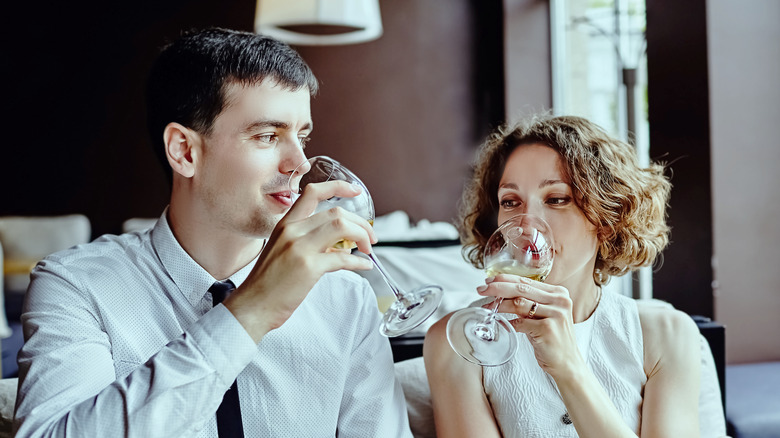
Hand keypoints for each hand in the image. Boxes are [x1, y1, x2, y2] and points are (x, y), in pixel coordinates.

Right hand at [224, 180, 375, 341]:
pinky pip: (343, 258)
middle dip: (360, 223)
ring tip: (367, 249)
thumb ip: (311, 243)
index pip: (312, 192)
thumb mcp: (285, 252)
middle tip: (370, 237)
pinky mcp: (308, 267)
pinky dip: (359, 261)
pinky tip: (364, 266)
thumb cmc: (269, 283)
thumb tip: (343, 247)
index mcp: (286, 224)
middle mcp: (292, 230)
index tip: (356, 191)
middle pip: (336, 212)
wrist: (253, 305)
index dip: (338, 187)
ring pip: (342, 227)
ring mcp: (299, 247)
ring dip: (362, 236)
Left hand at [477, 275, 584, 376]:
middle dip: (498, 288)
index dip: (505, 279)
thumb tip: (501, 293)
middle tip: (482, 289)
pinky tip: (500, 324)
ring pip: (519, 303)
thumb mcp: (542, 315)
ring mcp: (555, 314)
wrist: (568, 363)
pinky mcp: (547, 328)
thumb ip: (528, 303)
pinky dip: (508, 323)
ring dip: (499, 305)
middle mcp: (559, 300)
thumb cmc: (551, 339)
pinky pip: (520, 323)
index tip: (489, 281)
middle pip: (521, 288)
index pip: (526, 281)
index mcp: (558, 293)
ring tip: (487, 307)